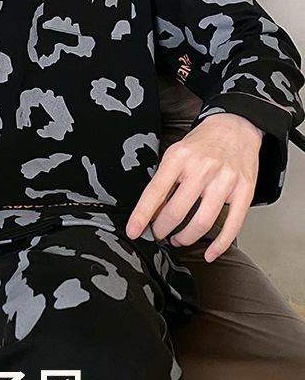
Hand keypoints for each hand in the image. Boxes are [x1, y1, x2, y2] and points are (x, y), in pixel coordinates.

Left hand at [124, 113, 263, 261]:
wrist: (235, 127)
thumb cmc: (202, 143)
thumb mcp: (175, 153)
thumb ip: (164, 180)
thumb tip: (151, 211)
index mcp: (179, 158)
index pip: (155, 192)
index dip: (142, 215)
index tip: (133, 231)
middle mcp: (202, 168)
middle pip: (177, 211)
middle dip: (163, 229)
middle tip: (158, 234)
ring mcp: (225, 180)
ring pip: (202, 222)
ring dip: (186, 238)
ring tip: (179, 239)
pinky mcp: (245, 190)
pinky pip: (233, 224)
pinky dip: (220, 244)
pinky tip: (210, 253)